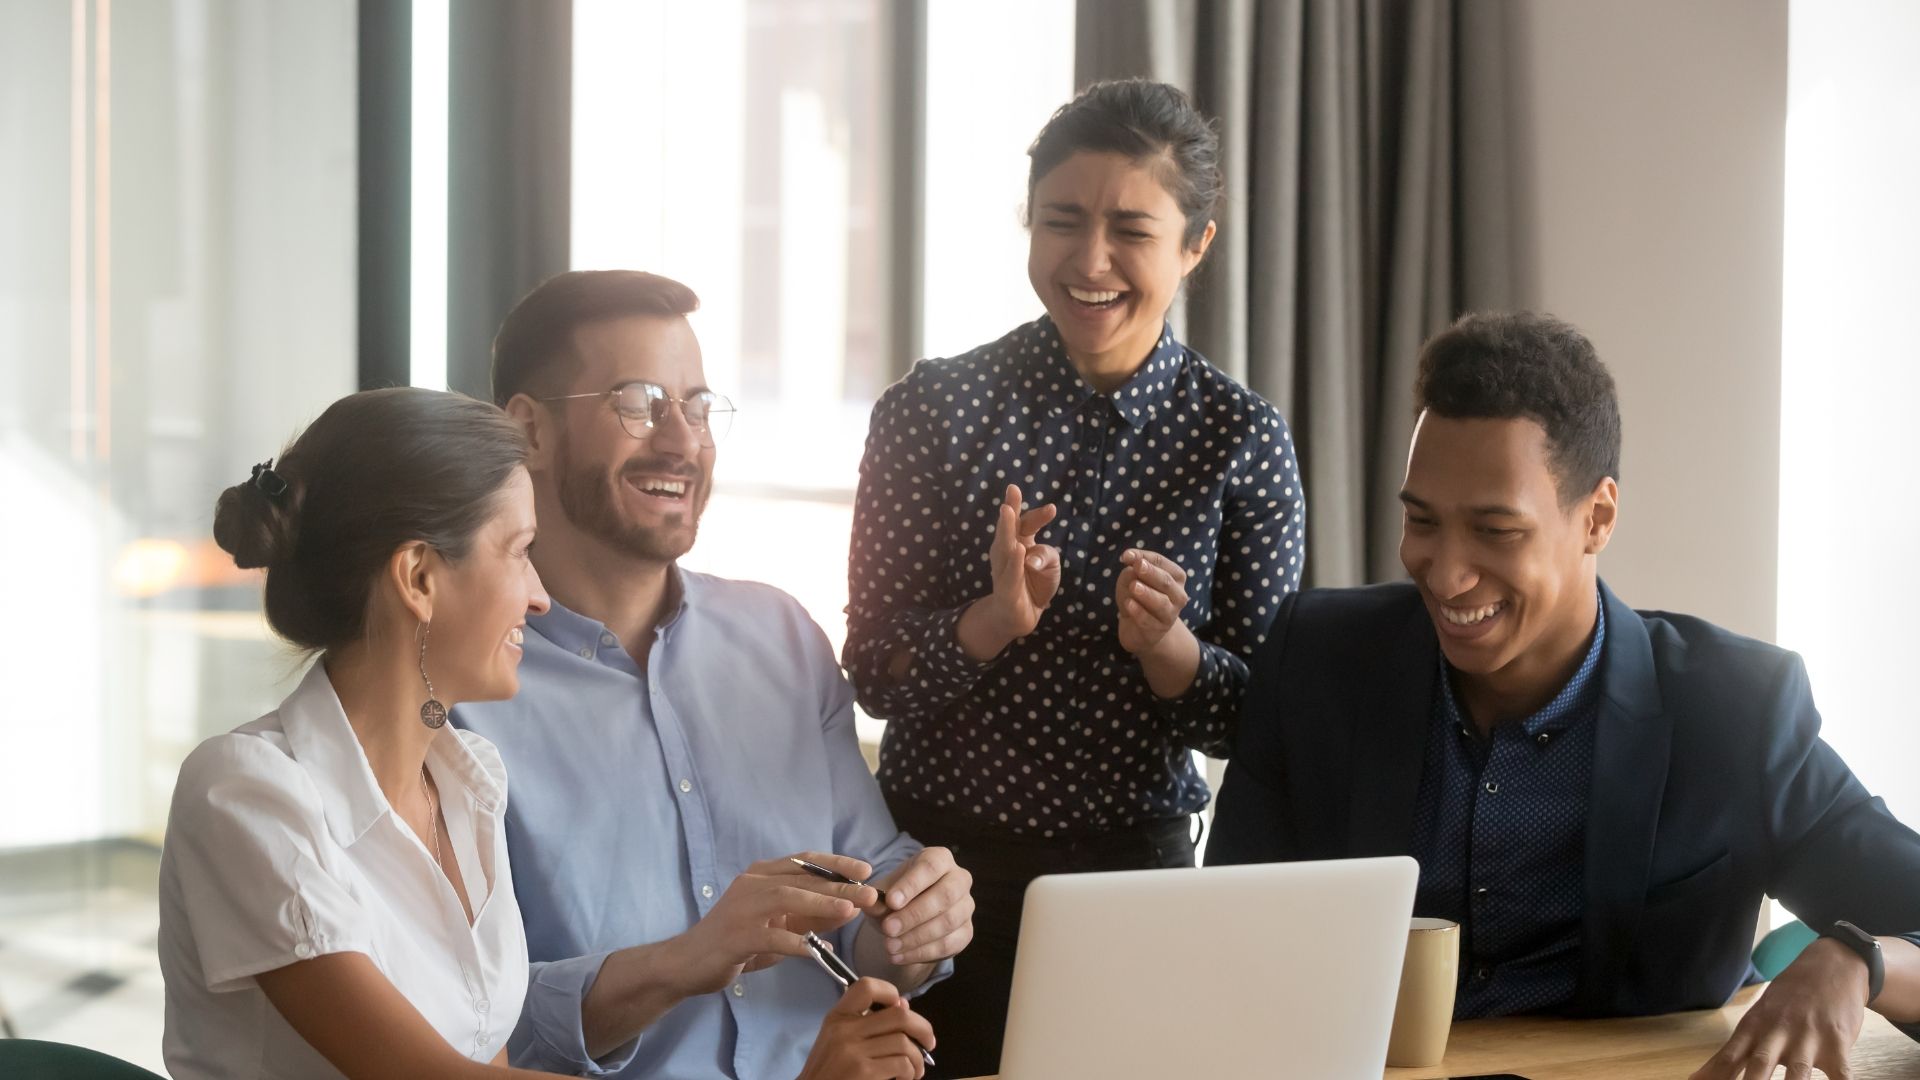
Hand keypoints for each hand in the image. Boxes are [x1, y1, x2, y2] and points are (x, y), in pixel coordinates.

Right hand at [671, 852, 877, 995]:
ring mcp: (740, 908)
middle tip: (871, 893)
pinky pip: (770, 936)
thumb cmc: (737, 942)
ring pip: (786, 898)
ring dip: (821, 903)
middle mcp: (751, 884)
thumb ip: (810, 917)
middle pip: (801, 878)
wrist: (688, 963)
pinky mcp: (735, 936)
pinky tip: (817, 951)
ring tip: (850, 910)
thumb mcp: (778, 925)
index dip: (836, 864)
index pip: (804, 861)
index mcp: (761, 875)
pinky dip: (795, 942)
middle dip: (839, 885)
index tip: (866, 869)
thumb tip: (850, 910)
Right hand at [797, 978, 935, 1079]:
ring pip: (904, 1043)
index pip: (866, 987)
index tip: (902, 1008)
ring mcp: (853, 1051)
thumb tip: (904, 1005)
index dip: (890, 992)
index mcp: (838, 1016)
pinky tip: (903, 1078)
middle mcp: (844, 1030)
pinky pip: (902, 1064)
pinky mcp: (864, 1072)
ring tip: (915, 1070)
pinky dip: (909, 1073)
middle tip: (928, 1043)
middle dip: (923, 1029)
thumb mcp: (839, 1040)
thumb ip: (867, 1022)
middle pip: (899, 1015)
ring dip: (918, 1059)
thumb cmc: (829, 1070)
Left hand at [866, 847, 974, 965]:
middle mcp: (959, 879)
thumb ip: (877, 898)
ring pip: (948, 922)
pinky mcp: (966, 932)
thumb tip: (872, 904)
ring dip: (916, 937)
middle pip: (945, 895)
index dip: (911, 885)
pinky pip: (948, 944)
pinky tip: (899, 956)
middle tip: (888, 928)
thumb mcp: (882, 893)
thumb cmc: (896, 897)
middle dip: (914, 914)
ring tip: (889, 946)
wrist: (908, 920)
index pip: (930, 867)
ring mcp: (966, 906)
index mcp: (939, 859)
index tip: (891, 901)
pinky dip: (921, 953)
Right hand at [982, 483, 1060, 640]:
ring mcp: (1003, 571)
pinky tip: (1018, 550)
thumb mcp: (1050, 566)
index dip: (1038, 516)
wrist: (1021, 616)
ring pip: (1004, 548)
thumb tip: (1032, 558)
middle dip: (1011, 509)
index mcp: (1020, 542)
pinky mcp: (1005, 591)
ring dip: (1006, 530)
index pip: (1027, 524)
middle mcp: (1007, 553)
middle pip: (1010, 529)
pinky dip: (1014, 563)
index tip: (1052, 508)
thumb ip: (1046, 556)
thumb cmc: (1036, 584)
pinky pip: (1010, 575)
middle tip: (1013, 490)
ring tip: (1008, 511)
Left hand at [1115, 549, 1190, 657]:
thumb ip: (1132, 569)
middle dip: (1151, 573)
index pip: (1161, 562)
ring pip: (1161, 603)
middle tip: (1138, 566)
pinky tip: (1128, 604)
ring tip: (1134, 586)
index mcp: (1175, 577)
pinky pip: (1148, 620)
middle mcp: (1178, 595)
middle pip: (1166, 582)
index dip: (1144, 557)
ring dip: (1147, 593)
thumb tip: (1131, 563)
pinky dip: (1138, 612)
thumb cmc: (1137, 597)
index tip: (1126, 556)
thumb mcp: (1131, 579)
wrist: (1138, 628)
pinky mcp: (1158, 630)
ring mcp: (1170, 614)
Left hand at [1689, 936, 1869, 1079]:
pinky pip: (1841, 1074)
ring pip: (1798, 1072)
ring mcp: (1808, 1038)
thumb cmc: (1788, 1001)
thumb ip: (1731, 1054)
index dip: (1715, 1076)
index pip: (1729, 1058)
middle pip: (1759, 1064)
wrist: (1831, 967)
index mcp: (1753, 1028)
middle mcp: (1777, 1033)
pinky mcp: (1837, 1043)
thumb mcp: (1755, 1020)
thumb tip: (1695, 1079)